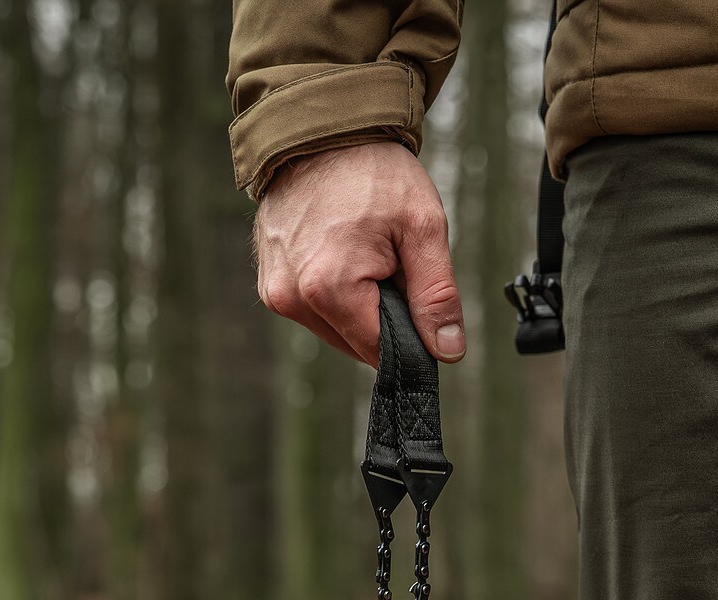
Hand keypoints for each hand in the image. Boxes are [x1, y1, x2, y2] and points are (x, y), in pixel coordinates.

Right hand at [254, 142, 464, 367]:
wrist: (322, 129)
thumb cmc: (373, 171)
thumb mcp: (422, 228)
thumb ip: (437, 296)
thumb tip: (448, 351)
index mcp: (328, 289)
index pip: (381, 351)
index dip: (410, 335)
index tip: (419, 298)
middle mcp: (292, 298)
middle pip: (357, 344)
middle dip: (384, 315)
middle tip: (391, 262)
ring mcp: (276, 293)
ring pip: (336, 330)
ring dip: (360, 306)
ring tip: (365, 251)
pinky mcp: (270, 285)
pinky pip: (315, 310)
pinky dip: (336, 294)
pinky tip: (342, 253)